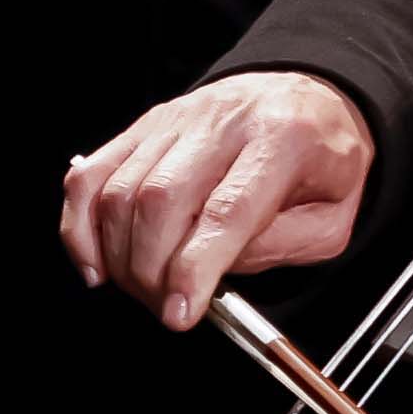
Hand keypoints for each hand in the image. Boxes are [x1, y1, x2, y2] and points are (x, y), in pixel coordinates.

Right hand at [60, 70, 376, 329]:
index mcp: (285, 139)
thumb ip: (281, 247)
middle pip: (161, 198)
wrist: (311, 99)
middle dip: (151, 270)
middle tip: (164, 306)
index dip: (194, 269)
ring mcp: (178, 118)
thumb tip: (215, 274)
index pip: (227, 209)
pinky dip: (79, 225)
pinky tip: (96, 261)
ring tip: (142, 288)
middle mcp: (225, 120)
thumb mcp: (333, 216)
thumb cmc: (323, 160)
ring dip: (118, 255)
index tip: (179, 314)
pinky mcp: (144, 126)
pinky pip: (90, 174)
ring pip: (120, 189)